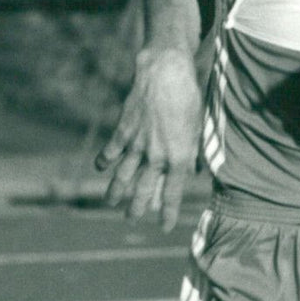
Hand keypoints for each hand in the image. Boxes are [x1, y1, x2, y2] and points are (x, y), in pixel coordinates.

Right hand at [95, 45, 201, 229]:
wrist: (166, 73)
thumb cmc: (189, 99)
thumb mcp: (199, 129)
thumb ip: (195, 153)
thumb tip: (193, 171)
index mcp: (179, 158)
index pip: (171, 194)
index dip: (167, 213)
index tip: (164, 227)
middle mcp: (157, 156)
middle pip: (143, 190)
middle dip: (137, 207)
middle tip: (132, 218)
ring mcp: (138, 144)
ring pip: (123, 175)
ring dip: (116, 191)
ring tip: (111, 202)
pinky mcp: (124, 130)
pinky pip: (112, 150)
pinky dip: (104, 160)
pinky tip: (100, 167)